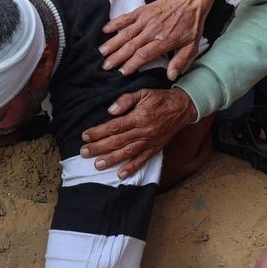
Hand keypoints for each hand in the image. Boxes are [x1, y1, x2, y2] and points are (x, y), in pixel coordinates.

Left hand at [80, 88, 197, 178]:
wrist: (182, 108)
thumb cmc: (160, 99)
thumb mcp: (143, 92)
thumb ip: (126, 100)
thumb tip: (111, 111)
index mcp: (139, 117)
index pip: (114, 127)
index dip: (98, 132)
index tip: (85, 136)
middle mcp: (143, 132)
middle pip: (117, 141)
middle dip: (99, 147)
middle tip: (84, 152)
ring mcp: (149, 142)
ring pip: (127, 153)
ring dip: (111, 160)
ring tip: (97, 165)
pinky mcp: (155, 149)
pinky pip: (142, 160)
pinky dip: (131, 168)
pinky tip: (120, 175)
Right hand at [99, 0, 215, 78]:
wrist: (191, 0)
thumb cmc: (191, 25)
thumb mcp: (192, 46)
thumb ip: (180, 62)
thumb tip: (170, 76)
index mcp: (164, 40)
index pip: (143, 55)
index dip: (131, 64)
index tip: (121, 73)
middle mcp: (152, 30)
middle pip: (131, 46)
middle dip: (116, 57)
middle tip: (105, 66)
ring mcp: (146, 19)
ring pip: (125, 34)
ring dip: (112, 43)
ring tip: (101, 53)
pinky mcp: (142, 11)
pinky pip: (126, 18)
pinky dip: (114, 23)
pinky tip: (104, 30)